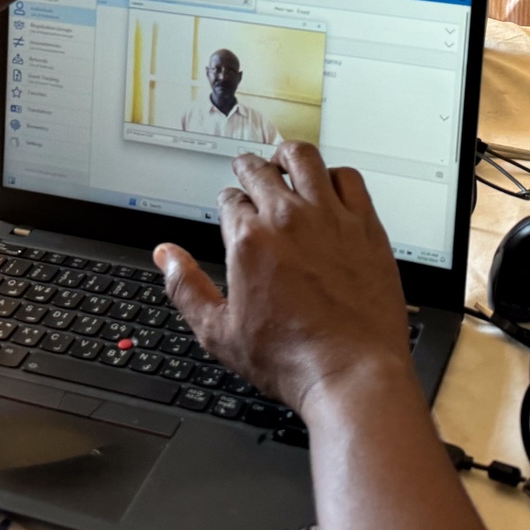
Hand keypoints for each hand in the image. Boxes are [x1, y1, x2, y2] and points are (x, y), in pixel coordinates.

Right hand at [155, 141, 413, 417]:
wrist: (352, 373)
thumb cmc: (292, 358)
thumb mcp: (220, 334)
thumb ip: (185, 288)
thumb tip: (165, 256)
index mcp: (250, 241)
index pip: (230, 199)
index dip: (228, 202)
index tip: (232, 208)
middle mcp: (288, 219)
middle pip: (260, 170)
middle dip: (248, 168)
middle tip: (248, 170)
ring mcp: (330, 218)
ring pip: (304, 158)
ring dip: (288, 156)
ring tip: (284, 160)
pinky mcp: (364, 225)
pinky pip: (348, 178)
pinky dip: (335, 174)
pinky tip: (330, 184)